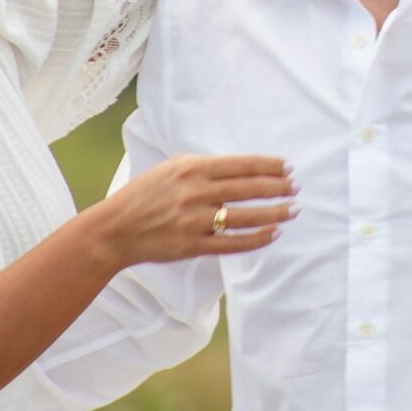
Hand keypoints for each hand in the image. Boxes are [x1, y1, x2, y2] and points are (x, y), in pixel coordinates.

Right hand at [95, 154, 294, 266]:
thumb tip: (239, 168)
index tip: (288, 167)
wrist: (115, 229)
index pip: (241, 165)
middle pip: (248, 188)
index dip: (269, 166)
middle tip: (296, 187)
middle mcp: (195, 192)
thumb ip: (202, 167)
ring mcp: (194, 221)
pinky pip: (233, 243)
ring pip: (245, 216)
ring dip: (274, 213)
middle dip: (278, 187)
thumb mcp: (170, 169)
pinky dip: (257, 238)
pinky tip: (274, 233)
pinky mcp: (192, 245)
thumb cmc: (144, 195)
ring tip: (293, 209)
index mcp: (190, 169)